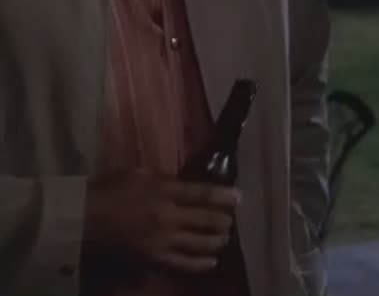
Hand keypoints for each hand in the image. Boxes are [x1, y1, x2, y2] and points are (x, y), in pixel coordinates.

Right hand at [84, 169, 239, 272]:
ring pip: (202, 244)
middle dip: (224, 220)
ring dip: (218, 240)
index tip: (239, 197)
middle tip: (230, 219)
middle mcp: (167, 217)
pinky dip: (201, 264)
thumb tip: (185, 183)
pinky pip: (183, 265)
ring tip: (223, 237)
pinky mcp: (152, 260)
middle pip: (208, 220)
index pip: (203, 194)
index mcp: (163, 192)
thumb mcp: (137, 174)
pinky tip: (211, 262)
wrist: (79, 221)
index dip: (225, 196)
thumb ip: (165, 179)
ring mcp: (161, 241)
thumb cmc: (107, 191)